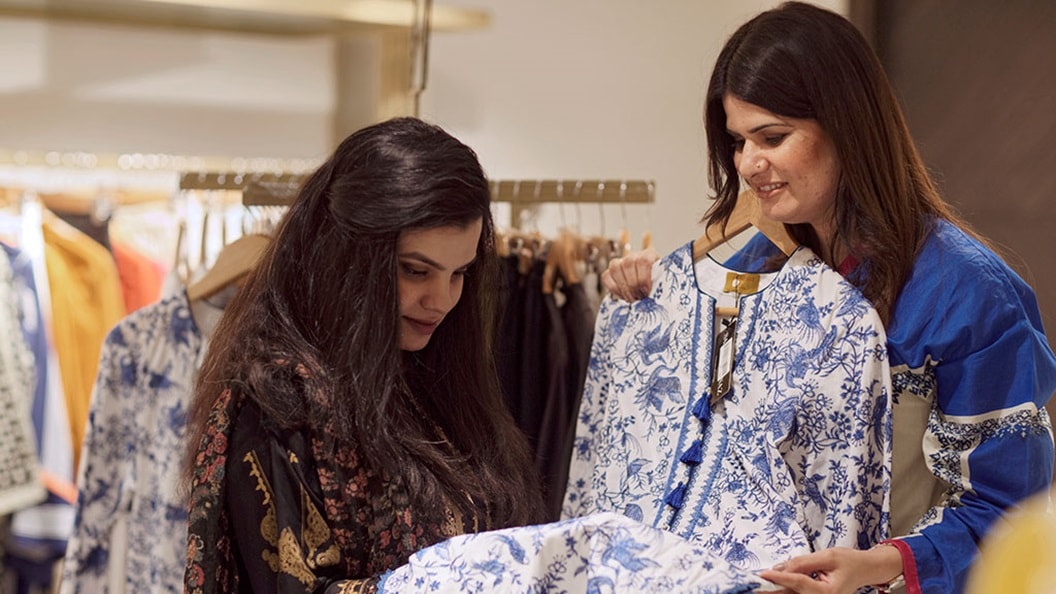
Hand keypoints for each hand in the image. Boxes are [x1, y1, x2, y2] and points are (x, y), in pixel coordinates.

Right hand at [601, 247, 657, 300]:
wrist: (650, 288)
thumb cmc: (658, 286)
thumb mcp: (663, 283)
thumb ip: (660, 284)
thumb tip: (657, 294)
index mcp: (649, 255)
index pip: (643, 261)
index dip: (643, 278)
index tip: (647, 292)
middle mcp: (634, 256)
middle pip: (628, 264)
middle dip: (633, 285)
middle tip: (639, 298)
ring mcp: (621, 262)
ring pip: (615, 268)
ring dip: (623, 287)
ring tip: (631, 299)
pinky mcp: (610, 271)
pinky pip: (606, 276)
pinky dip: (613, 288)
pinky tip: (623, 296)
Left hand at [757, 545, 901, 593]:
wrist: (865, 569)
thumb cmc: (849, 561)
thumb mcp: (828, 556)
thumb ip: (804, 562)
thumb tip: (780, 568)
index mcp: (828, 593)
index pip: (798, 583)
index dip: (779, 578)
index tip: (763, 574)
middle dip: (772, 590)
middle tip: (753, 586)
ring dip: (776, 589)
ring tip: (756, 585)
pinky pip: (796, 592)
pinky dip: (784, 587)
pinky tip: (770, 584)